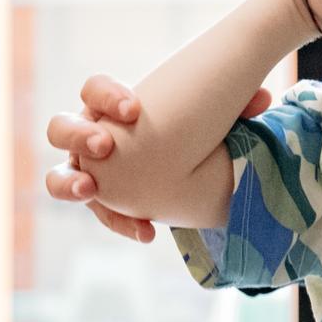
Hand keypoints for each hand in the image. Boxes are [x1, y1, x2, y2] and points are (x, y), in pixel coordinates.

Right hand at [44, 73, 271, 242]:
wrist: (193, 156)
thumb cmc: (194, 124)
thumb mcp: (217, 111)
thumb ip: (236, 102)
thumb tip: (264, 97)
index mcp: (109, 106)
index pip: (92, 90)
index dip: (106, 96)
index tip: (135, 110)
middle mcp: (89, 136)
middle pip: (61, 129)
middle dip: (78, 135)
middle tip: (105, 146)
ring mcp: (88, 172)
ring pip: (58, 177)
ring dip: (68, 183)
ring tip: (89, 190)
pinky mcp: (103, 201)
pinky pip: (101, 213)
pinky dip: (119, 221)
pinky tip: (147, 231)